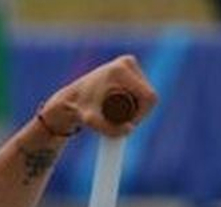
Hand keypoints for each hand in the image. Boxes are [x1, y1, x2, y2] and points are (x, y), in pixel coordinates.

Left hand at [38, 54, 157, 138]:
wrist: (71, 98)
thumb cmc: (80, 109)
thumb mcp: (92, 121)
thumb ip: (109, 129)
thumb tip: (130, 128)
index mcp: (120, 71)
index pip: (148, 97)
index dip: (143, 115)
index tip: (129, 125)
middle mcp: (126, 62)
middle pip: (149, 94)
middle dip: (140, 111)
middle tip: (122, 121)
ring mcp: (128, 62)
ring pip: (147, 92)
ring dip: (139, 106)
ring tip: (121, 114)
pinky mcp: (128, 65)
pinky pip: (143, 87)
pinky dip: (138, 99)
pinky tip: (125, 104)